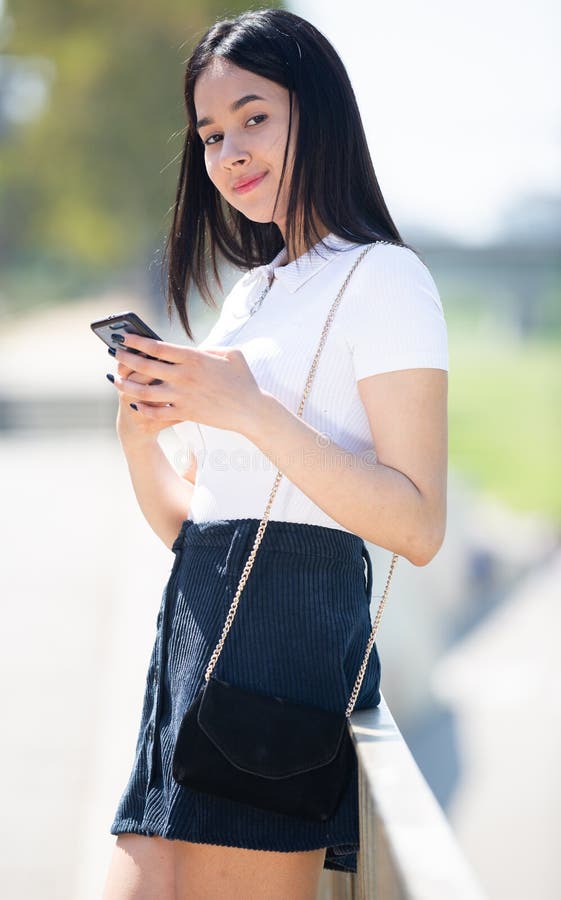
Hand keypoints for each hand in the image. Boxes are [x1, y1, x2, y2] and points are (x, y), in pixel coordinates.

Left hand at [107, 333, 264, 436]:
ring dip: (128, 385)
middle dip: (126, 358)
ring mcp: (183, 395)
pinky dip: (144, 408)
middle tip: (113, 353)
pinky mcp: (186, 413)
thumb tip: (195, 348)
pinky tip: (135, 405)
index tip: (124, 336)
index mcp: (194, 357)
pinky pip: (158, 412)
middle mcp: (185, 375)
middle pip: (146, 366)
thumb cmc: (243, 380)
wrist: (252, 409)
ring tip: (116, 380)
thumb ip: (210, 349)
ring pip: (146, 391)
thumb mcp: (231, 354)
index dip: (137, 340)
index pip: (158, 347)